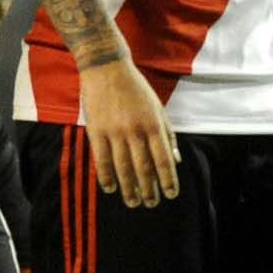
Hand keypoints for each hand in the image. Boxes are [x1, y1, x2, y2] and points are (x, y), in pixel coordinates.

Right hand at [81, 55, 179, 208]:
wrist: (106, 68)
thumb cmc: (136, 89)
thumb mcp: (158, 107)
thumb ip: (167, 134)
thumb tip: (176, 160)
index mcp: (154, 124)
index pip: (164, 159)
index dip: (169, 179)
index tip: (171, 195)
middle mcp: (135, 130)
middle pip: (144, 168)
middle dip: (149, 189)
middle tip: (152, 204)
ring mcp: (114, 132)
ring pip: (123, 168)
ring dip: (129, 189)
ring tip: (133, 203)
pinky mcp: (96, 131)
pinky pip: (101, 160)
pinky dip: (106, 177)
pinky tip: (111, 189)